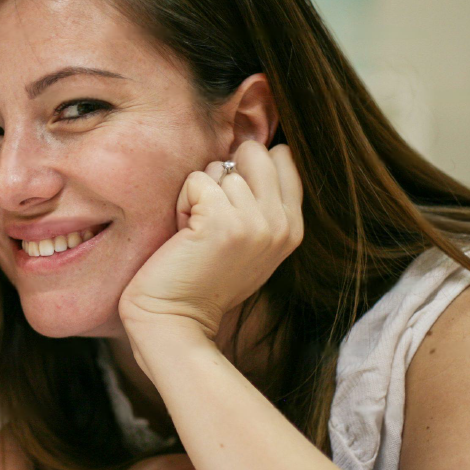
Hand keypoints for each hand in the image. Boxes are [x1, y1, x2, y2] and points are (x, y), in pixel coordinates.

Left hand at [119, 141, 302, 343]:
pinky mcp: (222, 220)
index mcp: (293, 227)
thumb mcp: (250, 242)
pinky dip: (182, 203)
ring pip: (220, 167)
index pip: (283, 157)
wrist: (176, 318)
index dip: (248, 168)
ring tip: (196, 233)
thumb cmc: (203, 279)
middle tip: (211, 215)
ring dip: (198, 195)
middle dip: (224, 172)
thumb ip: (261, 204)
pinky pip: (197, 180)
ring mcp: (254, 222)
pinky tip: (184, 235)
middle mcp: (280, 223)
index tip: (230, 203)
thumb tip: (249, 152)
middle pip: (255, 151)